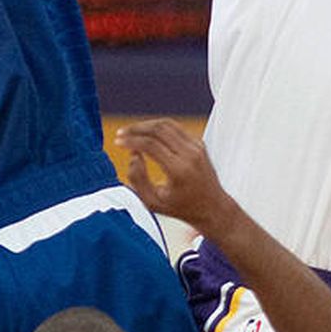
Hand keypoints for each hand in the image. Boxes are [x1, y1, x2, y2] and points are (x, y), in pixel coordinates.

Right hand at [117, 117, 240, 241]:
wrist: (212, 207)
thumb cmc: (182, 208)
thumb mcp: (153, 202)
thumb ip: (138, 180)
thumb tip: (134, 155)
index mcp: (179, 170)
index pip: (151, 145)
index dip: (131, 141)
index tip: (118, 141)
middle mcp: (190, 155)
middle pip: (159, 129)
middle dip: (136, 128)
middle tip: (121, 133)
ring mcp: (197, 147)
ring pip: (167, 124)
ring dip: (146, 125)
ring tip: (131, 132)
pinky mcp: (199, 143)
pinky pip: (176, 128)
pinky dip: (159, 128)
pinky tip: (147, 135)